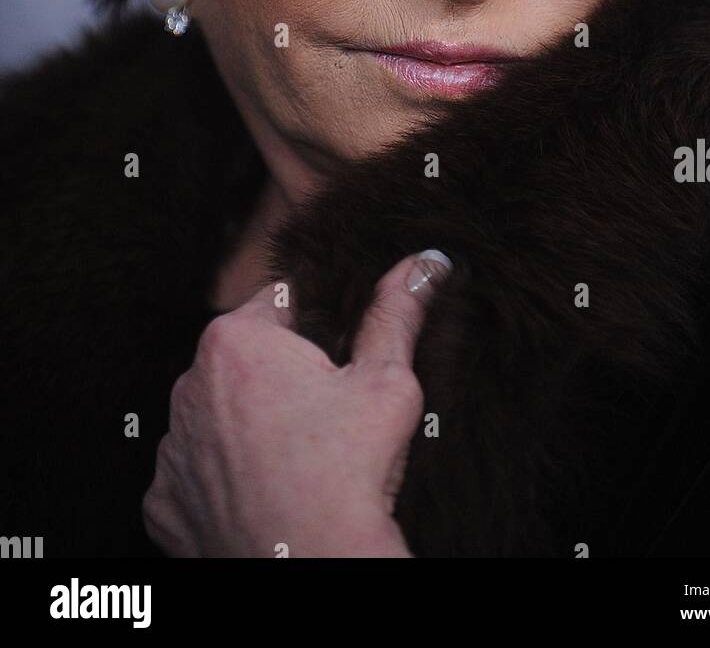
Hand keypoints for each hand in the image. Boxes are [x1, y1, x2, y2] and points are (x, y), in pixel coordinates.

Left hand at [142, 249, 451, 557]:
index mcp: (236, 340)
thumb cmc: (348, 474)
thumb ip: (396, 314)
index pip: (280, 305)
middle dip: (280, 377)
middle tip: (325, 414)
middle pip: (245, 361)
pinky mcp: (164, 501)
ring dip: (247, 427)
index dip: (318, 331)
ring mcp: (171, 448)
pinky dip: (224, 480)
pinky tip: (263, 492)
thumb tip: (423, 264)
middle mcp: (189, 385)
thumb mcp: (387, 382)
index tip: (338, 363)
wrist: (312, 567)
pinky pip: (195, 474)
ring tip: (296, 458)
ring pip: (217, 416)